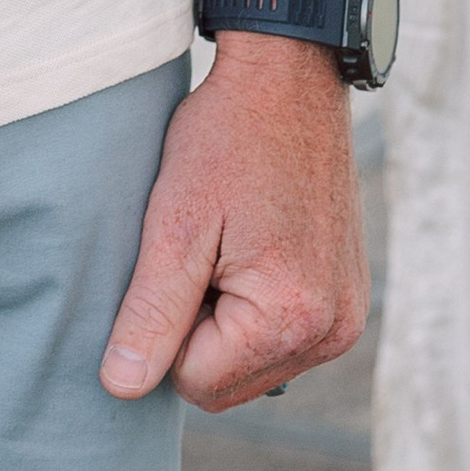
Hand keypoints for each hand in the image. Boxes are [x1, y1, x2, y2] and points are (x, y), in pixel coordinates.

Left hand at [100, 38, 369, 408]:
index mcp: (292, 319)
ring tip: (224, 248)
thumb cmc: (225, 141)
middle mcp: (334, 332)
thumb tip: (121, 387)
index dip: (163, 330)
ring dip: (222, 320)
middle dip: (195, 331)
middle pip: (225, 384)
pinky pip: (280, 339)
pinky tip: (248, 249)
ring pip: (251, 366)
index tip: (176, 262)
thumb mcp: (173, 224)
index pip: (192, 383)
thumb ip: (150, 313)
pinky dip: (252, 308)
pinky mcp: (348, 301)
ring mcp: (347, 319)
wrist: (288, 83)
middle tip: (198, 255)